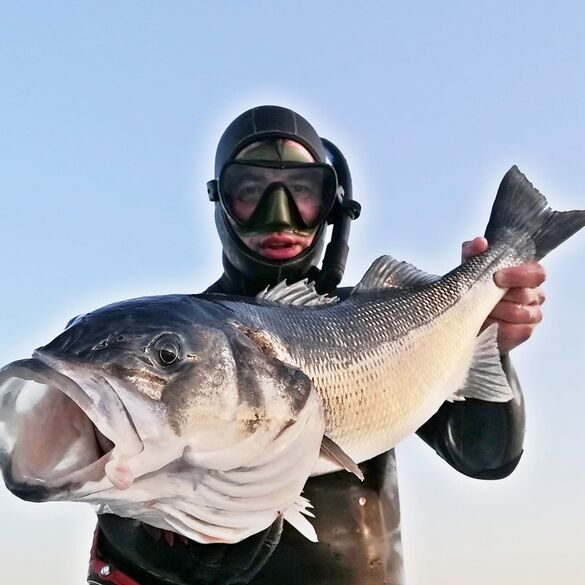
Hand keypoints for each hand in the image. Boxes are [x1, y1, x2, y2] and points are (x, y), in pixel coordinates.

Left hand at [462, 236, 545, 352]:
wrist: (467, 315)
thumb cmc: (474, 286)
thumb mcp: (469, 266)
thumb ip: (473, 251)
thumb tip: (481, 243)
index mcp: (527, 275)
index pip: (537, 272)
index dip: (519, 275)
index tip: (497, 277)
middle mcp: (535, 294)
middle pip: (526, 294)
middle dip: (500, 296)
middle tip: (482, 298)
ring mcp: (532, 315)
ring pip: (520, 314)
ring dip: (496, 312)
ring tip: (481, 311)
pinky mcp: (524, 332)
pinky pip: (517, 331)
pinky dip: (499, 328)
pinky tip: (486, 325)